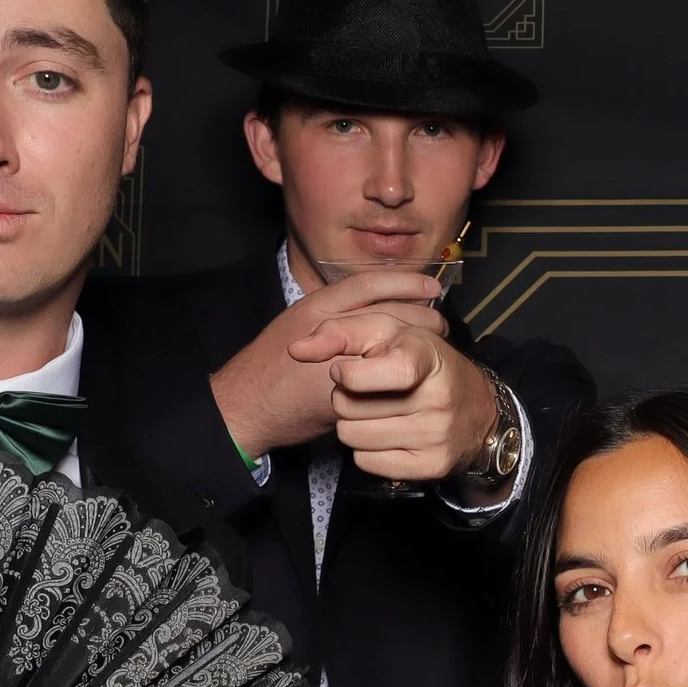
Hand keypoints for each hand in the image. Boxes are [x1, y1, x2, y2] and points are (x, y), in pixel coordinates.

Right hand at [207, 267, 449, 459]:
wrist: (246, 405)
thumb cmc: (271, 366)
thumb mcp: (298, 327)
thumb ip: (333, 317)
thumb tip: (374, 310)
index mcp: (315, 307)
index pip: (368, 283)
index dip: (403, 281)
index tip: (430, 283)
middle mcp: (326, 328)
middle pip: (387, 312)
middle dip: (421, 315)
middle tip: (441, 321)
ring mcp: (335, 359)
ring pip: (390, 344)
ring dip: (417, 344)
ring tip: (437, 346)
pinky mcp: (340, 392)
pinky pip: (380, 379)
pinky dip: (402, 375)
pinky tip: (417, 376)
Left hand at [294, 317, 501, 485]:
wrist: (477, 407)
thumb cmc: (422, 362)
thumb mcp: (387, 332)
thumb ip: (339, 332)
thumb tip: (296, 349)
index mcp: (426, 357)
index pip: (378, 373)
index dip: (350, 375)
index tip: (345, 371)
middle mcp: (438, 398)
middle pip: (349, 407)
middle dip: (347, 398)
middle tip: (369, 392)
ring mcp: (437, 436)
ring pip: (352, 437)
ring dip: (354, 425)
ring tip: (377, 413)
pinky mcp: (432, 466)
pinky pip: (366, 462)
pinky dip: (367, 450)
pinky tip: (387, 435)